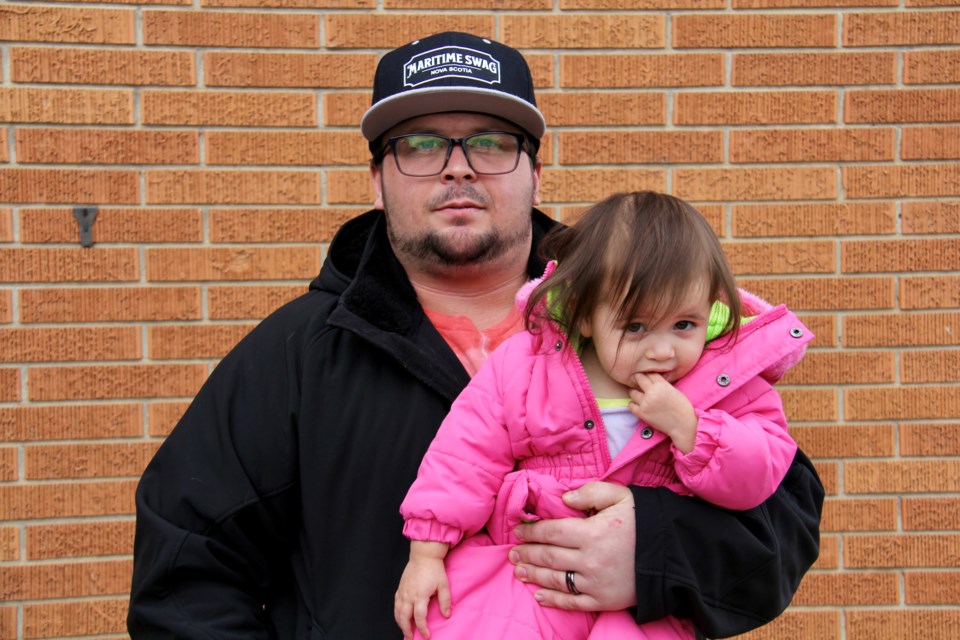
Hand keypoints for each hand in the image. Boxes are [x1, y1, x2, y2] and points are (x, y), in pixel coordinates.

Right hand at [394, 543, 450, 638]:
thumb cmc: (434, 569)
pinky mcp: (400, 588)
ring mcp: (403, 591)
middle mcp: (409, 595)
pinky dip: (396, 613)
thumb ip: (445, 601)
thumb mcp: (444, 585)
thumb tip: (446, 614)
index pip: (419, 617)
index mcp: (420, 595)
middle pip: (404, 617)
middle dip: (407, 630)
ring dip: (400, 623)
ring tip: (405, 631)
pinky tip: (400, 617)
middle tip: (411, 638)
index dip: (422, 628)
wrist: (424, 555)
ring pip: (397, 612)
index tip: (426, 635)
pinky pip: (395, 603)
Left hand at [509, 481, 636, 610]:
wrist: (676, 555)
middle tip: (512, 551)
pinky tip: (539, 596)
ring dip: (534, 575)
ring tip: (519, 570)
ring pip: (556, 579)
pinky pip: (573, 603)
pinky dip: (553, 600)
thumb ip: (592, 492)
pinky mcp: (604, 601)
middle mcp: (590, 560)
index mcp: (592, 532)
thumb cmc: (647, 522)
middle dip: (527, 553)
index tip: (519, 530)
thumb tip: (565, 497)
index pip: (551, 531)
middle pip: (549, 557)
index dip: (532, 531)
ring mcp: (596, 583)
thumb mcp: (622, 496)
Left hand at [630, 372, 696, 452]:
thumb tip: (653, 380)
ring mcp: (646, 403)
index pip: (649, 373)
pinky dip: (633, 404)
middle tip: (638, 381)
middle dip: (638, 378)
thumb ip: (663, 384)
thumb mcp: (674, 390)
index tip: (646, 375)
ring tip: (639, 394)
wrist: (683, 425)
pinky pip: (631, 405)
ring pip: (632, 392)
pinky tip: (637, 404)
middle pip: (639, 378)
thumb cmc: (682, 407)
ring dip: (635, 392)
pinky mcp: (642, 413)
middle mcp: (652, 392)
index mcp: (662, 385)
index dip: (647, 374)